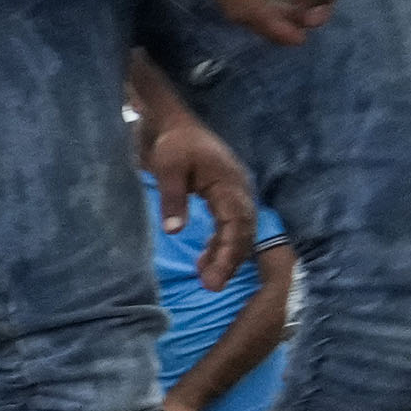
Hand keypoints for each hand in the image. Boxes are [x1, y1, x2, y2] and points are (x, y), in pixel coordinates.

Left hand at [144, 108, 257, 289]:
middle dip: (230, 259)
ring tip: (208, 280)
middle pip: (242, 230)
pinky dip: (220, 244)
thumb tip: (173, 231)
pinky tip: (205, 261)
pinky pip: (229, 224)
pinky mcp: (222, 197)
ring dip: (226, 254)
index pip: (236, 222)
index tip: (215, 276)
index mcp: (228, 182)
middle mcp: (237, 189)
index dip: (228, 251)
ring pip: (238, 230)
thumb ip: (172, 199)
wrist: (174, 124)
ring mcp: (232, 193)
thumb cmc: (173, 143)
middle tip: (211, 286)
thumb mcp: (167, 169)